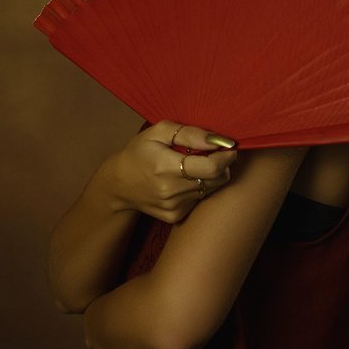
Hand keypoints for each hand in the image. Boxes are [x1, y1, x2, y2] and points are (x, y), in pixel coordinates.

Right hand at [108, 120, 237, 223]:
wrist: (119, 184)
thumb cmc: (139, 152)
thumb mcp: (159, 132)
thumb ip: (190, 133)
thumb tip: (217, 140)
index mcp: (166, 167)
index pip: (212, 168)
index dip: (226, 156)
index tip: (229, 147)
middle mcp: (171, 191)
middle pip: (217, 179)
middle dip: (222, 164)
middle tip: (212, 153)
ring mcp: (174, 206)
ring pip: (210, 189)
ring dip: (210, 176)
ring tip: (193, 165)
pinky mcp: (175, 216)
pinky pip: (200, 199)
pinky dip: (199, 187)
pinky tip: (184, 180)